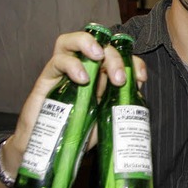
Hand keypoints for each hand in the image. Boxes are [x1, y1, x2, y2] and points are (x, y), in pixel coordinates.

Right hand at [3, 30, 146, 174]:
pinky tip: (82, 79)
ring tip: (98, 56)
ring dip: (89, 43)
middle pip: (101, 46)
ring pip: (73, 40)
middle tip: (119, 79)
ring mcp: (65, 70)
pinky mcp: (47, 78)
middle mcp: (85, 68)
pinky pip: (57, 61)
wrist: (49, 147)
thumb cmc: (80, 130)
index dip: (133, 62)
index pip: (121, 56)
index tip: (140, 78)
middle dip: (114, 58)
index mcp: (103, 75)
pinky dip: (72, 65)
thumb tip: (136, 91)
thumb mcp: (106, 116)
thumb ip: (118, 102)